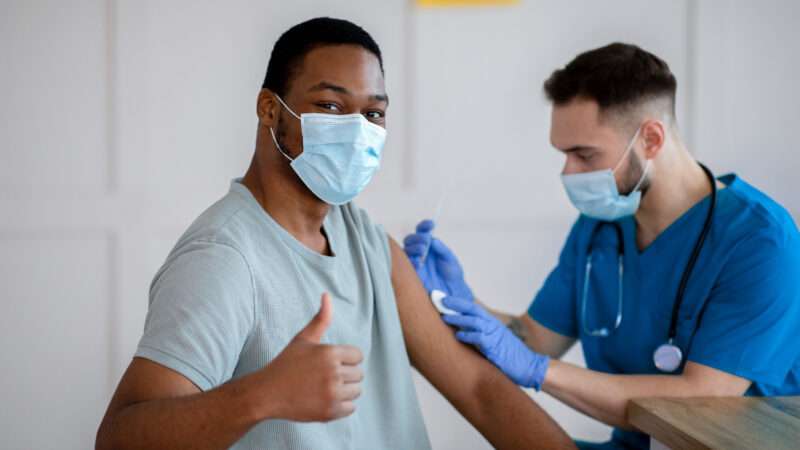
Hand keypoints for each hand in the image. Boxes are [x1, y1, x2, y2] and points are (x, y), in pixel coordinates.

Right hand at [258, 293, 363, 421]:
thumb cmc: (286, 364)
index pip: (358, 356)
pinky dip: (341, 406)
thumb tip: (327, 294)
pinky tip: (325, 400)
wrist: (267, 393)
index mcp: (329, 353)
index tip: (330, 363)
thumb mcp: (303, 339)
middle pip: (359, 374)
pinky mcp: (330, 412)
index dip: (345, 359)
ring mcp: (332, 394)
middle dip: (345, 375)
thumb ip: (320, 319)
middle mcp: (333, 373)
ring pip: (357, 391)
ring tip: (325, 388)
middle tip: (325, 377)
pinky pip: (351, 408)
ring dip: (345, 390)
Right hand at [403, 219, 473, 299]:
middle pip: (410, 240)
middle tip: (426, 241)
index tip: (431, 224)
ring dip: (413, 247)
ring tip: (423, 251)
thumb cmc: (453, 275)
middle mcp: (419, 253)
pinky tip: (419, 263)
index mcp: (429, 246)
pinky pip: (406, 266)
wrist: (453, 293)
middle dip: (417, 238)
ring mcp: (414, 263)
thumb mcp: (450, 260)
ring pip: (406, 250)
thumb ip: (442, 249)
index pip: (422, 232)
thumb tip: (432, 240)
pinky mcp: (411, 274)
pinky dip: (411, 262)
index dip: (424, 226)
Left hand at [441, 296, 548, 390]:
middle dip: (456, 304)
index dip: (459, 302)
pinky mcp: (494, 347)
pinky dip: (468, 335)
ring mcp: (494, 335)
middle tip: (441, 300)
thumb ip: (481, 334)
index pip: (473, 308)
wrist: (529, 366)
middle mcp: (493, 325)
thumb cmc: (510, 356)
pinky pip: (479, 338)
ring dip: (458, 318)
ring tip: (444, 317)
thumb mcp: (495, 341)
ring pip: (474, 321)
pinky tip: (458, 335)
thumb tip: (462, 331)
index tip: (445, 299)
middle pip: (472, 309)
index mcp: (492, 323)